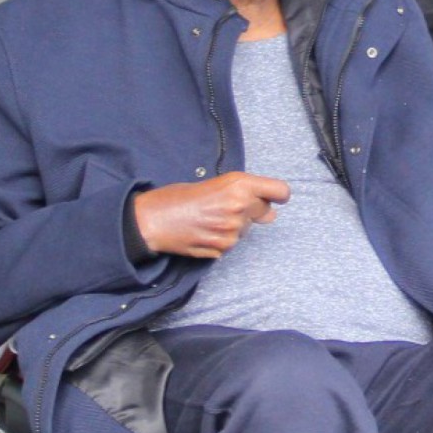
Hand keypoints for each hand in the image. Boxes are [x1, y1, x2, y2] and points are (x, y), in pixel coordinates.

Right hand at [133, 171, 290, 259]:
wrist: (152, 220)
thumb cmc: (177, 196)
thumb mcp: (213, 183)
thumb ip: (243, 194)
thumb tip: (271, 213)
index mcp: (239, 185)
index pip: (280, 191)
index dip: (278, 194)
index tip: (273, 197)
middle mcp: (240, 208)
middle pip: (264, 211)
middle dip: (252, 208)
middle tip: (226, 205)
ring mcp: (233, 231)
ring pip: (247, 228)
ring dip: (235, 224)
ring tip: (209, 217)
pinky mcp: (223, 248)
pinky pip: (233, 242)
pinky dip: (223, 237)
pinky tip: (205, 230)